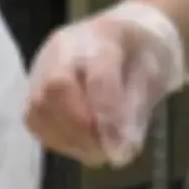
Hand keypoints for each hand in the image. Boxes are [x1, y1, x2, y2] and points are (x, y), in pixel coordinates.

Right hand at [24, 0, 184, 166]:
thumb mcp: (155, 76)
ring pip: (39, 107)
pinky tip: (82, 143)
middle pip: (57, 87)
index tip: (120, 149)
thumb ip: (136, 112)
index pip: (98, 75)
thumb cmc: (143, 53)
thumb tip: (120, 152)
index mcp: (104, 35)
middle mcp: (65, 45)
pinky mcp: (33, 84)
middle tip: (109, 151)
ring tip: (99, 150)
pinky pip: (35, 119)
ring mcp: (43, 63)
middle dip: (82, 130)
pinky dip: (58, 139)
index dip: (107, 116)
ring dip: (70, 139)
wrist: (124, 35)